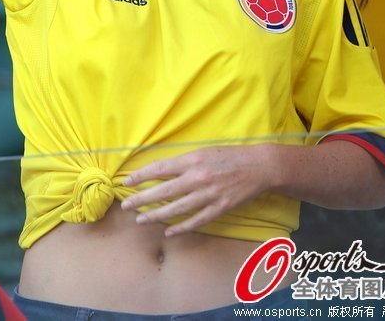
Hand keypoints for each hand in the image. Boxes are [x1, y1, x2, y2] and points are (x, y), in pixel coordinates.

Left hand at [121, 144, 277, 236]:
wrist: (258, 166)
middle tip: (126, 206)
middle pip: (164, 191)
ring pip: (177, 209)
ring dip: (156, 216)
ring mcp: (209, 195)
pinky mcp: (219, 208)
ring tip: (141, 220)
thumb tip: (160, 172)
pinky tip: (169, 232)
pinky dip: (181, 228)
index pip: (161, 169)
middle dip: (142, 199)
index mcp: (193, 160)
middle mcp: (198, 178)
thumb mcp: (203, 152)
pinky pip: (196, 221)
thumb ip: (184, 162)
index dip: (142, 177)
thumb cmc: (228, 156)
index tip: (127, 183)